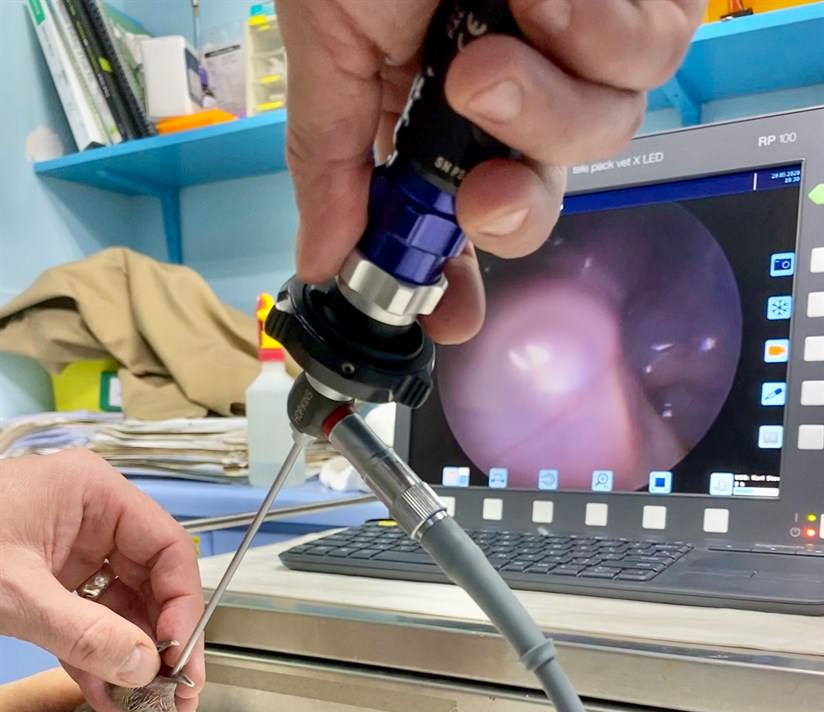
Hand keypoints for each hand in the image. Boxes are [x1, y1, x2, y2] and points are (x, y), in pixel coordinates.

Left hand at [0, 450, 203, 711]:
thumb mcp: (15, 594)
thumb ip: (85, 633)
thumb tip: (145, 669)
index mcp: (94, 494)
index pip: (167, 548)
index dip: (183, 606)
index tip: (181, 659)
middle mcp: (90, 516)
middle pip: (151, 579)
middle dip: (159, 639)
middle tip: (172, 692)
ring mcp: (69, 548)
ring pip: (122, 604)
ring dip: (128, 656)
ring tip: (139, 703)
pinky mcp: (47, 579)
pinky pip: (88, 617)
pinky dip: (95, 656)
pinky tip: (105, 694)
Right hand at [278, 0, 703, 342]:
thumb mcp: (325, 37)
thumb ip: (328, 157)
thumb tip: (316, 254)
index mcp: (432, 99)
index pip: (455, 215)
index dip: (457, 274)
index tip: (449, 317)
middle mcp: (510, 76)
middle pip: (537, 197)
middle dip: (513, 207)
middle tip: (483, 185)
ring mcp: (577, 39)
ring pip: (599, 137)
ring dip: (545, 104)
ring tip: (500, 30)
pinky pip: (650, 60)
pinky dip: (597, 31)